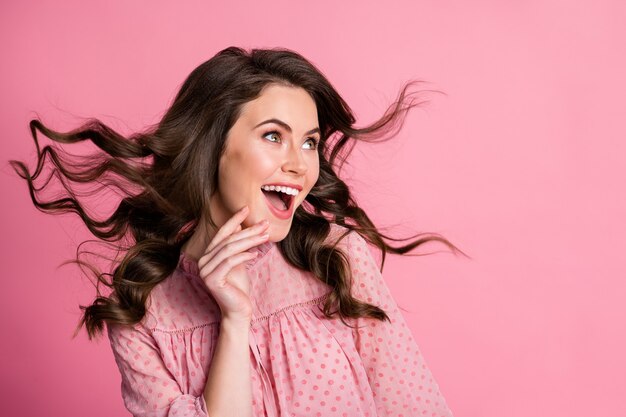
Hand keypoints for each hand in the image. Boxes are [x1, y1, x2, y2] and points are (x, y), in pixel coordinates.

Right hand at [197, 206, 268, 322]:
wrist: (238, 310)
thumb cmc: (239, 286)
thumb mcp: (239, 260)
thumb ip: (237, 244)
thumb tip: (240, 223)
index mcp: (208, 254)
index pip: (222, 233)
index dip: (234, 219)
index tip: (247, 208)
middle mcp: (203, 261)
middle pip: (228, 240)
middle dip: (248, 230)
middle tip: (265, 224)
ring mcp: (205, 271)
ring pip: (229, 249)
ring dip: (249, 240)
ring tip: (265, 236)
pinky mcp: (212, 280)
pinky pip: (229, 262)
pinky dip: (243, 255)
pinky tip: (256, 253)